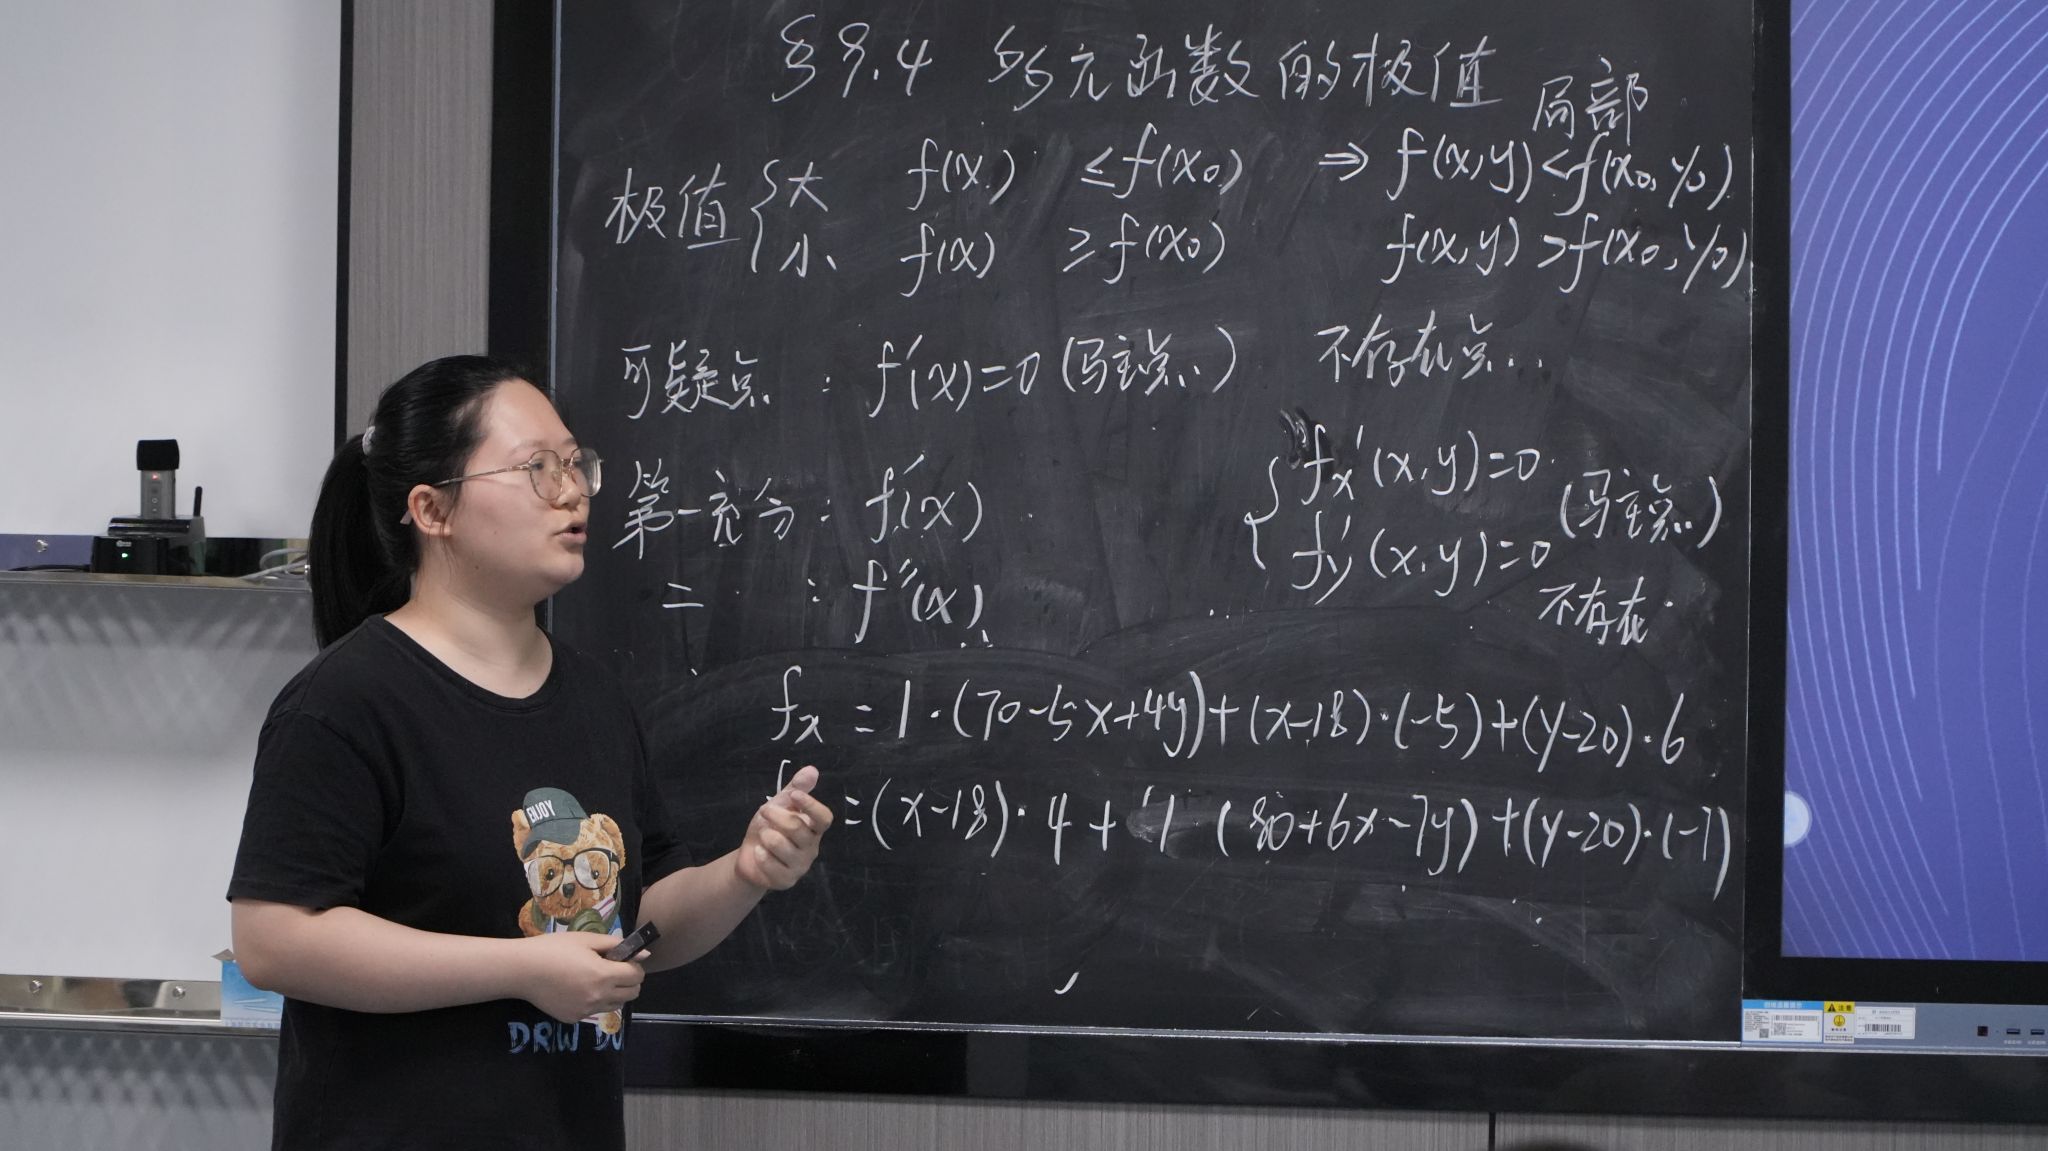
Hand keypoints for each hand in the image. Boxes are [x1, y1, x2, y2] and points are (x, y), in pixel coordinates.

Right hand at [516, 931, 644, 1023]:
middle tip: (612, 969)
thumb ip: (617, 946)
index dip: (634, 965)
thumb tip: (644, 954)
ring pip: (615, 1005)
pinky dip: (593, 1001)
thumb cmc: (554, 949)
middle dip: (629, 980)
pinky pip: (594, 1011)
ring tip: (595, 979)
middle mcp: (598, 997)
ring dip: (614, 992)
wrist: (522, 970)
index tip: (622, 959)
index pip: (637, 976)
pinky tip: (576, 988)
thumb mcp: (586, 940)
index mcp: (604, 975)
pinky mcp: (573, 1018)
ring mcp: (586, 1011)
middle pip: (632, 994)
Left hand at [734, 764, 833, 890]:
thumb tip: (812, 770)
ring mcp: (800, 866)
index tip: (794, 795)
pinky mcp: (786, 881)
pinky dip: (761, 856)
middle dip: (777, 817)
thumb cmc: (769, 828)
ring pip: (784, 847)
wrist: (749, 856)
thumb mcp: (779, 805)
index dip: (811, 806)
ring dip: (767, 836)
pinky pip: (773, 867)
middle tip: (764, 811)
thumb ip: (795, 789)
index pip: (824, 818)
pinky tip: (758, 852)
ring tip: (763, 835)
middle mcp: (811, 848)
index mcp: (813, 828)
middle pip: (799, 829)